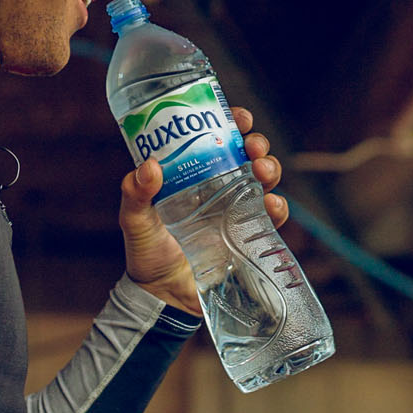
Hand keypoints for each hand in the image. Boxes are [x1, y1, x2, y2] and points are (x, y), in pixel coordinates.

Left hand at [119, 105, 287, 314]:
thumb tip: (149, 166)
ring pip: (263, 181)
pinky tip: (273, 205)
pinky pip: (270, 218)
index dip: (232, 123)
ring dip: (270, 169)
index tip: (239, 116)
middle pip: (246, 156)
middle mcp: (218, 188)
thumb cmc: (147, 253)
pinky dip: (278, 208)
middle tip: (254, 145)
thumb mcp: (134, 220)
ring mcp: (235, 211)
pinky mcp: (247, 236)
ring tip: (263, 171)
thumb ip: (135, 194)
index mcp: (193, 175)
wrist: (163, 296)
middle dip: (257, 144)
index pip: (216, 140)